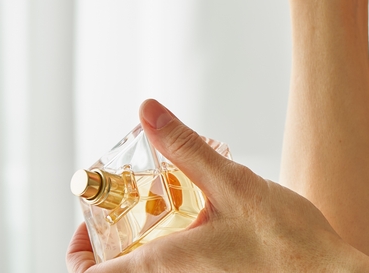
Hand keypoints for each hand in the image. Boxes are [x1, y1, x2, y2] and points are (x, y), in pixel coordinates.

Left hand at [66, 99, 368, 272]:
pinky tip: (212, 223)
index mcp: (164, 267)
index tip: (89, 222)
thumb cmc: (290, 244)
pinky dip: (181, 250)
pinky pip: (185, 271)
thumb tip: (148, 112)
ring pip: (156, 270)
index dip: (77, 251)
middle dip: (118, 238)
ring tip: (177, 206)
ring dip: (151, 243)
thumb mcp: (234, 184)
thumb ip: (186, 148)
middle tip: (135, 203)